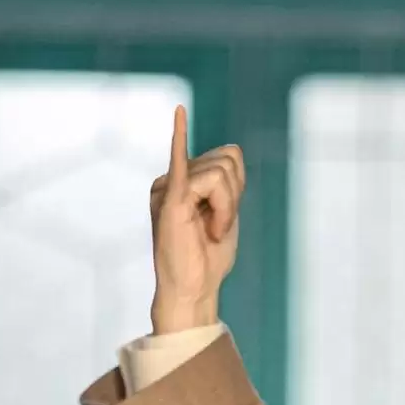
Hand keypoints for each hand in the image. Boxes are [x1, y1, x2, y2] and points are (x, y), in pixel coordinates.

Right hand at [149, 104, 241, 332]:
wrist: (193, 292)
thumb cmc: (206, 262)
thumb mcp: (223, 216)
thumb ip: (226, 186)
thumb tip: (232, 152)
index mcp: (183, 182)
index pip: (227, 159)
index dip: (235, 188)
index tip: (223, 219)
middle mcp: (172, 180)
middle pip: (226, 161)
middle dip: (233, 198)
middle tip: (217, 230)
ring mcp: (169, 188)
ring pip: (221, 173)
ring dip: (227, 209)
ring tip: (210, 233)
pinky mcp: (172, 200)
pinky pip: (180, 162)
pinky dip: (180, 136)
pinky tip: (180, 112)